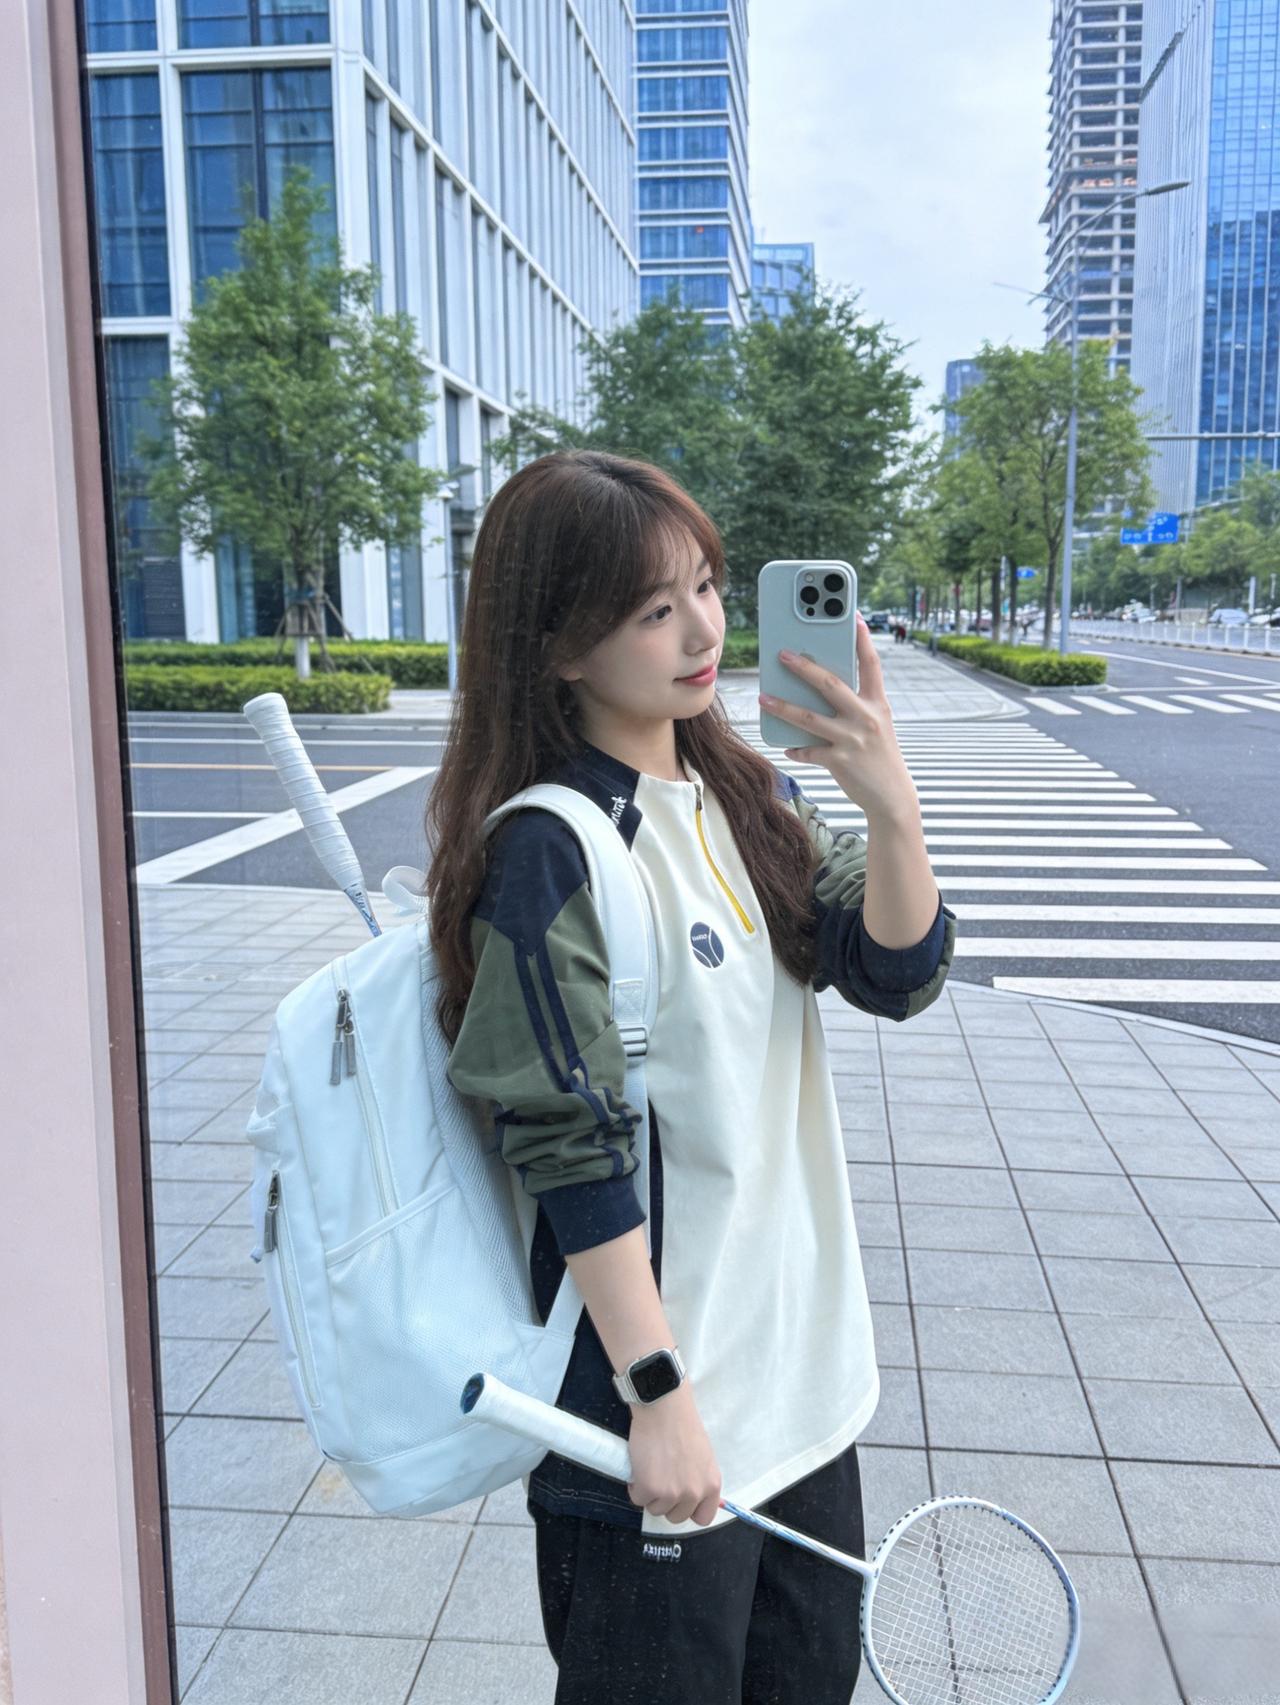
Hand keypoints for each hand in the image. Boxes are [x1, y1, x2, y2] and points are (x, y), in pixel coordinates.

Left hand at [758, 611, 917, 819]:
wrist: (893, 797)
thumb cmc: (879, 756)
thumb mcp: (876, 725)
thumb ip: (855, 706)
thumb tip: (819, 689)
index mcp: (878, 704)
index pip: (871, 664)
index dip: (862, 639)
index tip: (852, 615)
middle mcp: (867, 718)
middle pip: (831, 685)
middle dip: (804, 667)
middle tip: (782, 654)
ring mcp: (853, 740)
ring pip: (809, 718)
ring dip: (782, 706)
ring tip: (762, 697)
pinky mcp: (840, 761)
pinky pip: (809, 752)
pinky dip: (796, 749)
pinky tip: (786, 746)